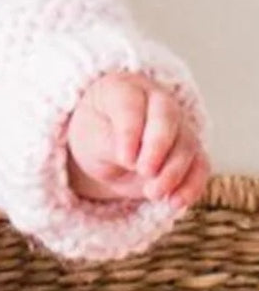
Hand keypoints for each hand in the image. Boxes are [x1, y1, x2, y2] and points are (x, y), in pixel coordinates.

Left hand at [65, 70, 209, 208]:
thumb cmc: (94, 136)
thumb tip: (133, 160)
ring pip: (186, 143)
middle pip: (166, 117)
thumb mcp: (90, 139)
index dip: (130, 132)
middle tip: (144, 172)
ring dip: (173, 172)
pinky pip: (199, 165)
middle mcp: (155, 100)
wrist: (104, 150)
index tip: (125, 159)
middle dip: (158, 147)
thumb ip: (110, 145)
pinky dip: (191, 185)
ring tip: (152, 193)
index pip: (131, 104)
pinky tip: (176, 203)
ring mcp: (177, 124)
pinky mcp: (189, 151)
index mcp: (123, 88)